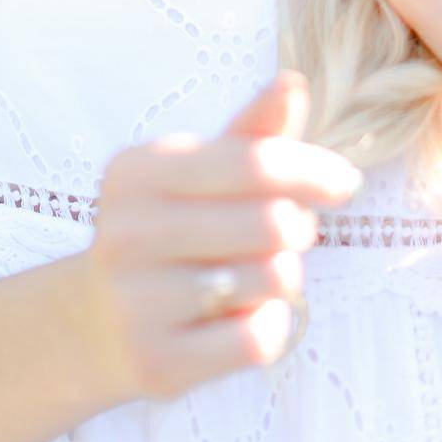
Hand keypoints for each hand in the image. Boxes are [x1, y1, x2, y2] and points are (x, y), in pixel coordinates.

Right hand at [81, 68, 362, 402]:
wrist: (96, 322)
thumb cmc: (168, 229)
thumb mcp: (197, 172)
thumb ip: (251, 132)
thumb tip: (294, 81)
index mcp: (137, 171)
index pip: (254, 161)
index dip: (313, 170)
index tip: (346, 182)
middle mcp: (128, 232)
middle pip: (271, 223)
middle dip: (297, 227)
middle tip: (290, 232)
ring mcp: (138, 300)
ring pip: (271, 280)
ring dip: (284, 276)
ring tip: (255, 272)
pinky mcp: (159, 361)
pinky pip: (258, 338)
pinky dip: (271, 324)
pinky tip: (247, 313)